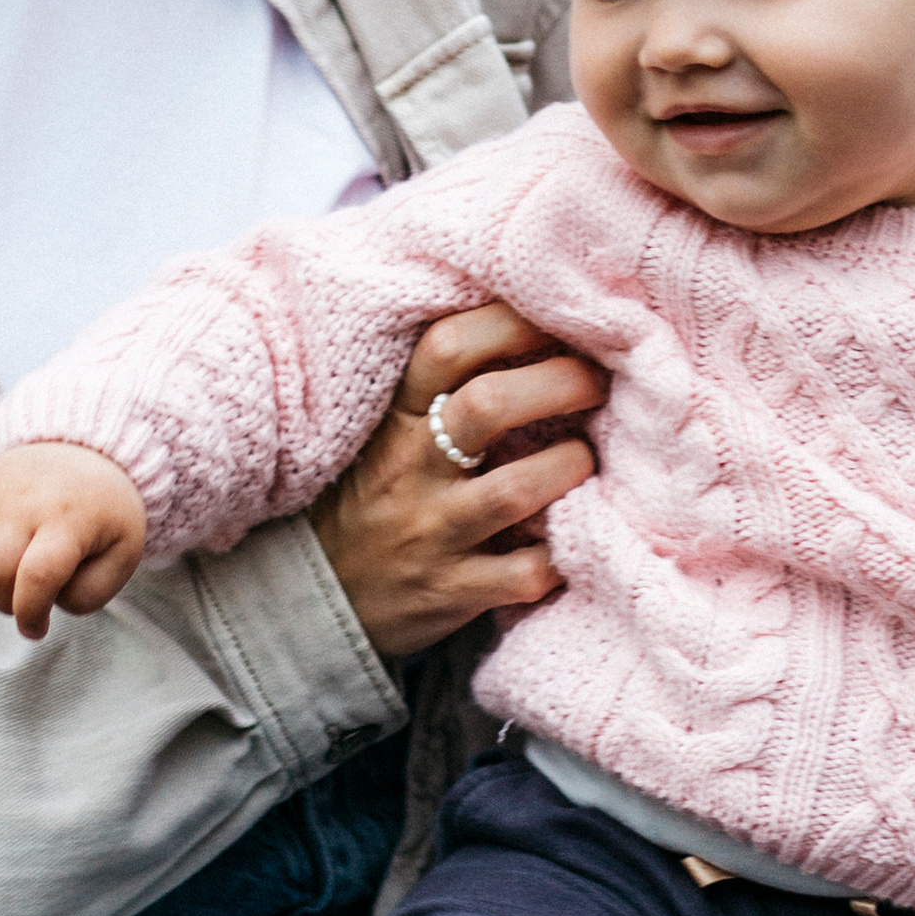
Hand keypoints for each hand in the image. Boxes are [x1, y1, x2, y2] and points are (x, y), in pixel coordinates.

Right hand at [0, 443, 147, 638]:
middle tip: (26, 607)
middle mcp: (25, 498)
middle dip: (7, 606)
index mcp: (71, 516)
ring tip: (10, 589)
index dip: (31, 614)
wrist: (83, 448)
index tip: (37, 629)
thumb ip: (90, 593)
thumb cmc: (105, 513)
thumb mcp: (123, 554)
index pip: (38, 577)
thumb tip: (44, 605)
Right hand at [312, 302, 604, 662]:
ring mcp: (434, 532)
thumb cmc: (376, 496)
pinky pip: (526, 573)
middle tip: (596, 383)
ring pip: (516, 490)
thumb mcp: (390, 432)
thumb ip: (447, 389)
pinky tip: (577, 536)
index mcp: (397, 419)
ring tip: (585, 459)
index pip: (446, 346)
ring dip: (570, 466)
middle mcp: (412, 469)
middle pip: (489, 405)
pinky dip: (565, 555)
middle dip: (559, 383)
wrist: (319, 597)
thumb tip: (538, 329)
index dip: (510, 322)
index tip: (558, 318)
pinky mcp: (454, 591)